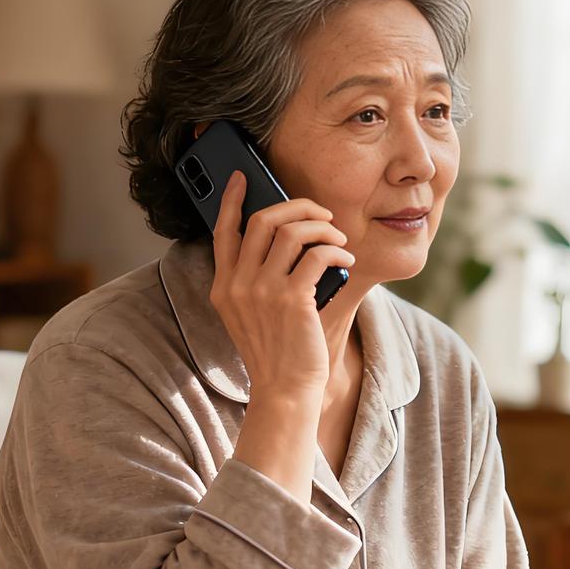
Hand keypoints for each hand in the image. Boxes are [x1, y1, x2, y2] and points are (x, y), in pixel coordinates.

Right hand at [209, 169, 355, 400]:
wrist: (284, 391)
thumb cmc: (276, 353)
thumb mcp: (249, 315)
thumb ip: (254, 281)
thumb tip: (284, 238)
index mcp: (223, 287)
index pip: (223, 231)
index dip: (232, 199)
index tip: (242, 177)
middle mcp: (237, 285)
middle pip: (262, 220)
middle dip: (296, 207)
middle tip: (319, 213)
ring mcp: (262, 291)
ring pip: (293, 231)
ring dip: (323, 227)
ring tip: (338, 238)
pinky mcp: (292, 300)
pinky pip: (318, 254)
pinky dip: (337, 251)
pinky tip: (346, 258)